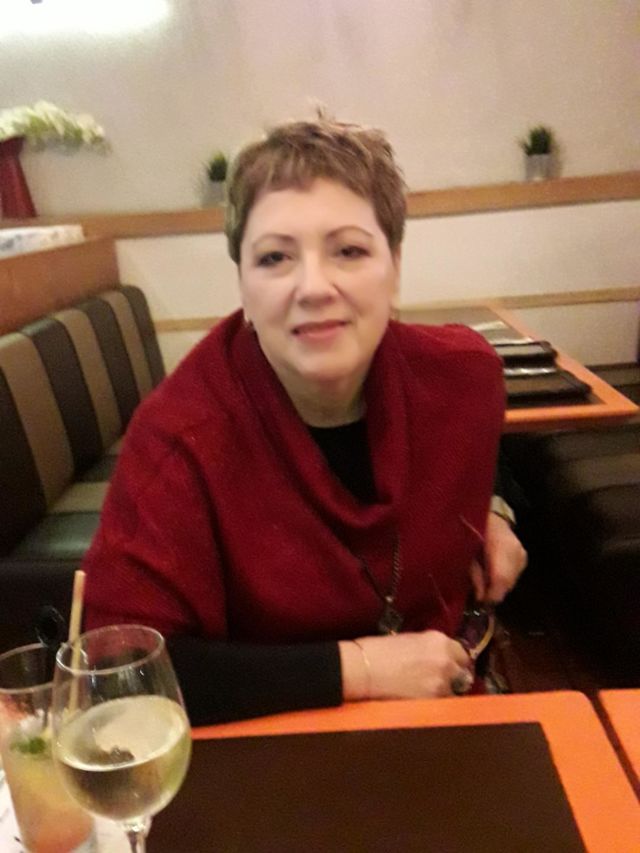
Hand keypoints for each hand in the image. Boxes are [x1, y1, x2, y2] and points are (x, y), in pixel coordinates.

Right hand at [339, 631, 470, 701]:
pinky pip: (444, 704)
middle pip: (463, 673)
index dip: (455, 661)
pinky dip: (438, 703)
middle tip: (442, 681)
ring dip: (447, 691)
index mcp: (439, 640)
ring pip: (455, 691)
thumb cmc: (379, 650)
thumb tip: (438, 658)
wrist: (364, 669)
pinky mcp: (434, 701)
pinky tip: (424, 701)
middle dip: (455, 677)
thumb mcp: (410, 640)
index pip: (462, 653)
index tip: (449, 666)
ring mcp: (442, 682)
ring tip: (430, 693)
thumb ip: (430, 648)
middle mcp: (446, 660)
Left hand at [470, 512, 526, 603]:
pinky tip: (494, 572)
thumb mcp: (467, 554)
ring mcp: (521, 554)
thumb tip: (480, 598)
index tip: (481, 603)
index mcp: (500, 546)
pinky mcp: (523, 556)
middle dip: (494, 591)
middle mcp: (515, 551)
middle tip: (480, 594)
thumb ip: (475, 575)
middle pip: (508, 583)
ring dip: (499, 585)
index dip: (492, 595)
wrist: (490, 516)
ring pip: (512, 580)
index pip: (501, 578)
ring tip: (485, 581)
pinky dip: (505, 578)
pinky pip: (515, 574)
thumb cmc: (473, 533)